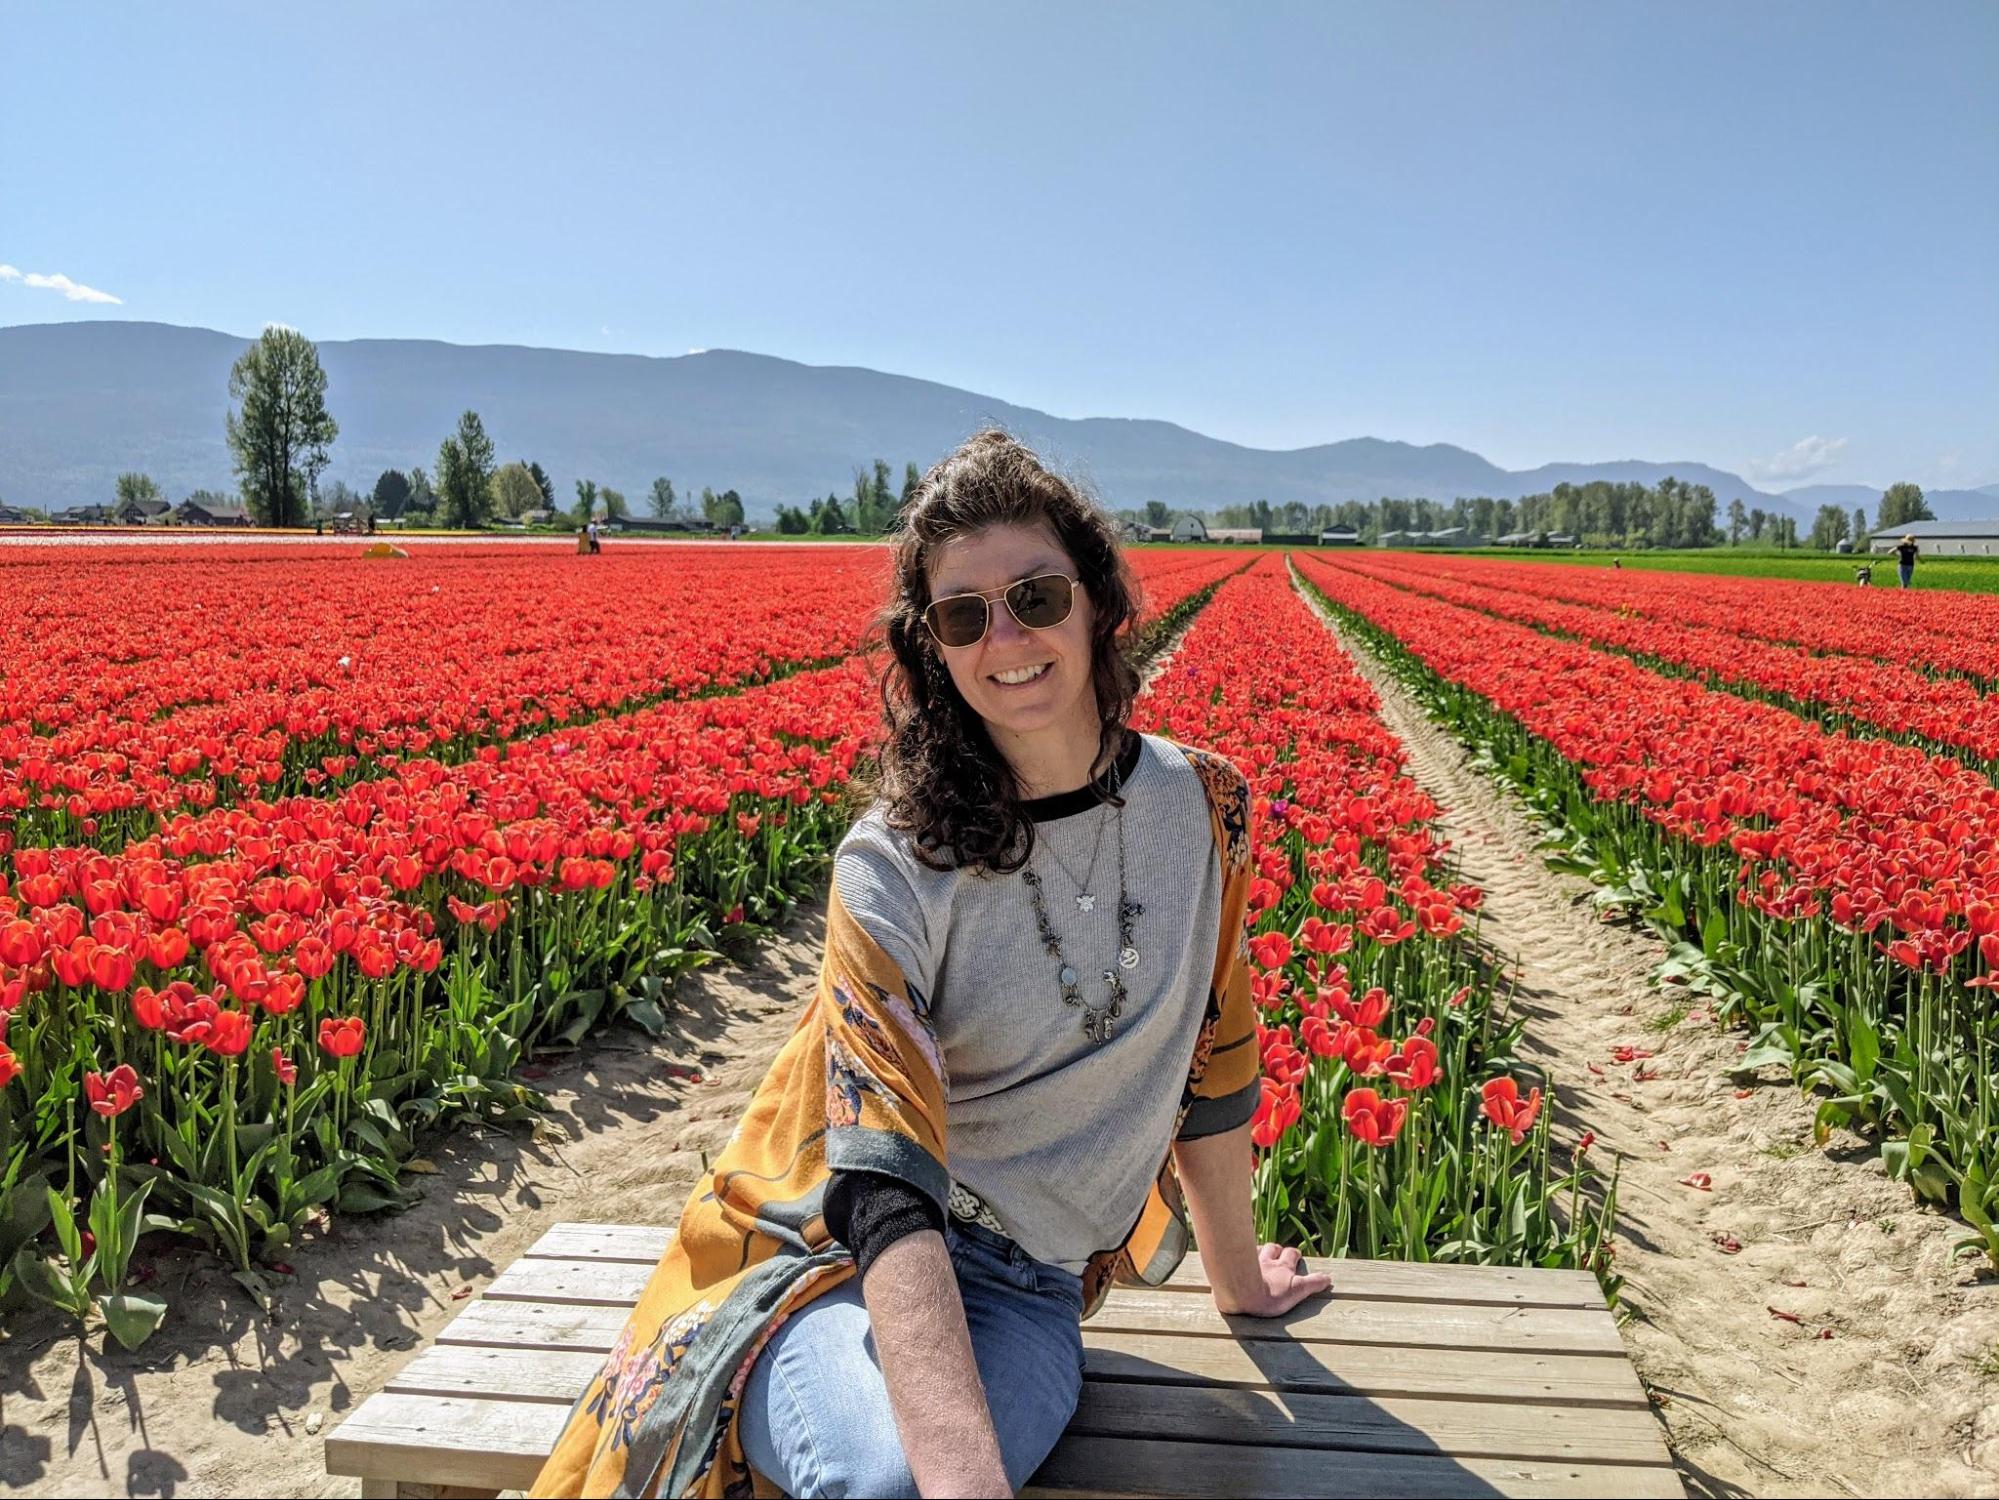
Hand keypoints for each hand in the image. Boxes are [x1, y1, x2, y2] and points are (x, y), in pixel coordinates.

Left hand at [1214, 1242, 1331, 1317]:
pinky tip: (1234, 1259)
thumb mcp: (1297, 1291)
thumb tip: (1329, 1278)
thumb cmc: (1270, 1296)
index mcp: (1282, 1266)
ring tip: (1258, 1255)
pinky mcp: (1233, 1265)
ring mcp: (1248, 1261)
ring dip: (1259, 1251)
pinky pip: (1235, 1254)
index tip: (1297, 1256)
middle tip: (1278, 1254)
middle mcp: (1266, 1260)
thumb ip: (1313, 1284)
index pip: (1292, 1253)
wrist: (1240, 1293)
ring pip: (1255, 1249)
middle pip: (1272, 1247)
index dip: (1294, 1254)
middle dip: (1277, 1250)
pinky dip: (1238, 1255)